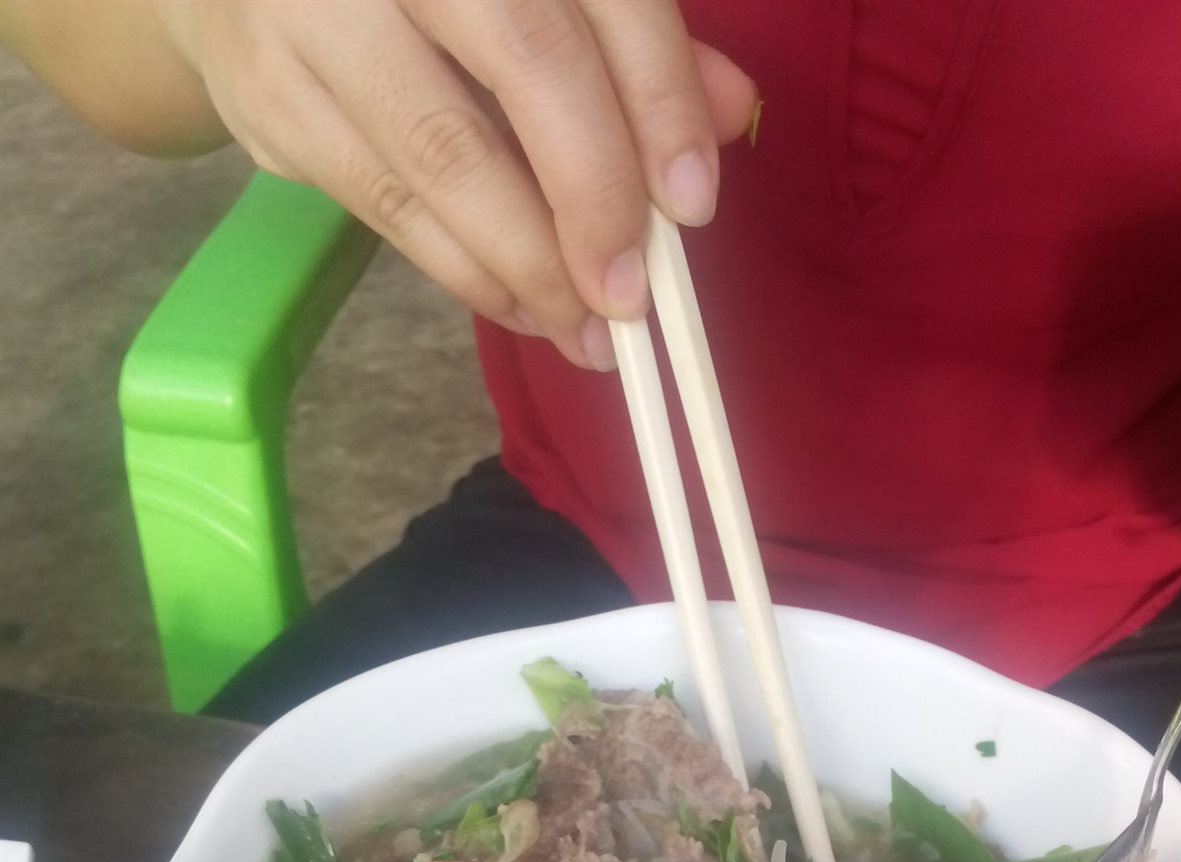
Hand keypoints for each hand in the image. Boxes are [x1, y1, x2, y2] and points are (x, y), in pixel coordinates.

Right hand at [148, 0, 757, 366]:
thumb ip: (626, 34)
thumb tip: (726, 114)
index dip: (657, 96)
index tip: (692, 203)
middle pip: (526, 62)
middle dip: (593, 197)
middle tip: (632, 296)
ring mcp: (314, 12)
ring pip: (445, 155)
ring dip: (531, 265)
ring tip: (586, 328)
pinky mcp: (272, 97)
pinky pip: (387, 205)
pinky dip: (467, 271)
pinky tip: (521, 305)